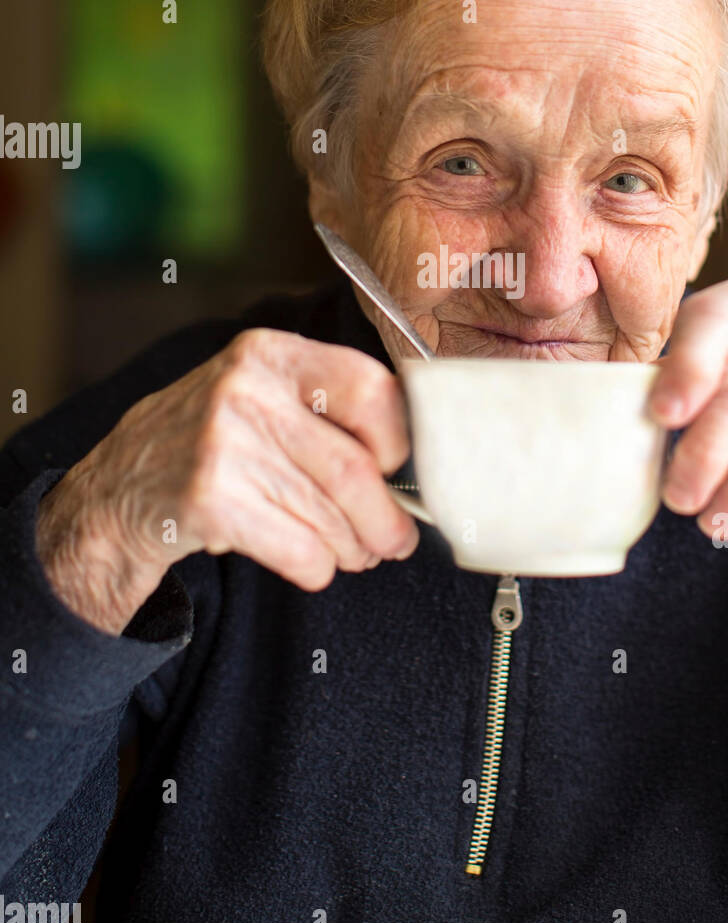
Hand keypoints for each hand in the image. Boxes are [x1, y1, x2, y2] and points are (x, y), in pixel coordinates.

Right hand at [35, 330, 419, 633]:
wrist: (117, 491)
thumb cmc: (211, 444)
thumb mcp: (258, 396)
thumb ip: (327, 411)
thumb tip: (414, 469)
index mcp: (271, 353)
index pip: (371, 388)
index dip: (397, 439)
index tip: (395, 469)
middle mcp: (246, 389)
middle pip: (355, 469)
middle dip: (386, 519)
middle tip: (396, 542)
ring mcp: (223, 444)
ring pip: (331, 517)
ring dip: (354, 549)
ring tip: (354, 554)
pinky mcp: (209, 501)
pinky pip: (300, 551)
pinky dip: (318, 568)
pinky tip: (311, 564)